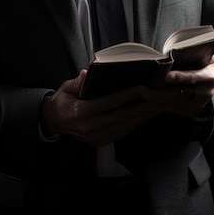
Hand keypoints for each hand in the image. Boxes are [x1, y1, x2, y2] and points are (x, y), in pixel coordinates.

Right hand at [41, 70, 160, 146]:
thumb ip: (79, 81)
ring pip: (125, 126)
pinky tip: (146, 115)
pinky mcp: (101, 142)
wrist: (53, 121)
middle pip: (122, 116)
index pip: (109, 103)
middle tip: (160, 98)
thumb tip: (89, 72)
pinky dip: (135, 123)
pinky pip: (122, 132)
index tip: (144, 88)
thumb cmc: (62, 101)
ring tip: (158, 106)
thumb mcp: (66, 88)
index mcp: (81, 112)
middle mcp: (90, 127)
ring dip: (143, 116)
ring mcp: (96, 137)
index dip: (128, 95)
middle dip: (143, 107)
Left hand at [141, 55, 213, 117]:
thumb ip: (187, 57)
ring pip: (172, 103)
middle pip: (179, 94)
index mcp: (209, 76)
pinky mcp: (190, 111)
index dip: (179, 77)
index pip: (193, 77)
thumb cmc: (201, 63)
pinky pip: (170, 109)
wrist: (209, 82)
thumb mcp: (201, 58)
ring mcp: (197, 104)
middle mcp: (205, 92)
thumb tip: (166, 55)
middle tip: (143, 91)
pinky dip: (156, 106)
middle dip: (159, 93)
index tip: (166, 76)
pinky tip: (145, 103)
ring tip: (141, 96)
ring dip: (155, 100)